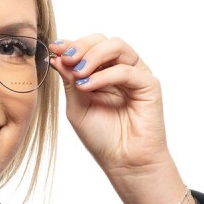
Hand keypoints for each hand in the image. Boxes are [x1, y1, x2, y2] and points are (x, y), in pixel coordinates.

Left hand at [49, 35, 187, 203]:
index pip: (88, 48)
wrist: (124, 163)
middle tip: (66, 58)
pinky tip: (88, 85)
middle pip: (103, 40)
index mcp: (102, 74)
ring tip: (78, 71)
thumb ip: (70, 81)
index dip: (71, 45)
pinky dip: (105, 75)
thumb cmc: (102, 138)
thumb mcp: (77, 107)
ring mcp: (135, 76)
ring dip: (93, 54)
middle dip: (82, 46)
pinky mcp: (149, 85)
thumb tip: (58, 56)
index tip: (54, 48)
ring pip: (117, 46)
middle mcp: (119, 71)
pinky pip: (126, 70)